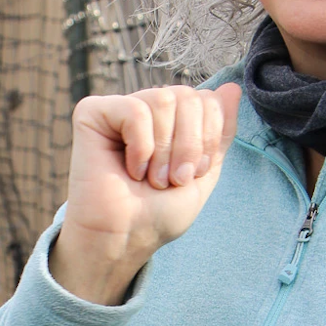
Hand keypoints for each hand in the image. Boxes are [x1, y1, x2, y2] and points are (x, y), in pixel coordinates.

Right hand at [51, 83, 239, 303]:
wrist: (125, 239)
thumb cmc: (158, 213)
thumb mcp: (203, 172)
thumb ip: (220, 131)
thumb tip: (232, 86)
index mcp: (171, 120)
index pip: (207, 99)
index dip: (208, 138)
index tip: (192, 174)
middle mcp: (146, 109)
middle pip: (188, 96)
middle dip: (189, 145)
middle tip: (172, 180)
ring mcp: (119, 109)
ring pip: (163, 98)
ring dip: (165, 149)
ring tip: (151, 178)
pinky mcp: (92, 113)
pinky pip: (135, 110)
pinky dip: (141, 146)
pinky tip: (130, 169)